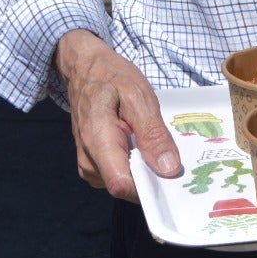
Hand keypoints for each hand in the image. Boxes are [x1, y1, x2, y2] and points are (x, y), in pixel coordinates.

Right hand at [54, 29, 181, 201]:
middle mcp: (88, 161)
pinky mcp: (93, 164)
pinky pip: (120, 174)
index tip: (171, 174)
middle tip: (168, 151)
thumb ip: (153, 134)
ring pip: (125, 183)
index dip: (149, 186)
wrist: (85, 70)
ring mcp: (88, 165)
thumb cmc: (112, 78)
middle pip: (126, 187)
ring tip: (151, 141)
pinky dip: (135, 164)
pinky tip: (141, 144)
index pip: (122, 185)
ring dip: (143, 168)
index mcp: (97, 141)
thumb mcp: (139, 96)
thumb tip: (168, 169)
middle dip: (151, 176)